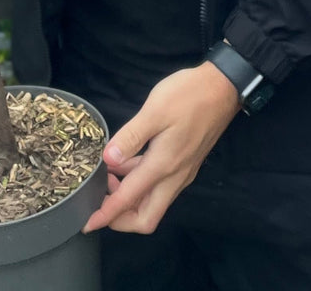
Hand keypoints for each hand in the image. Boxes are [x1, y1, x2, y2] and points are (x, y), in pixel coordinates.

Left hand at [83, 63, 240, 235]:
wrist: (222, 88)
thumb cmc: (189, 95)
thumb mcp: (155, 110)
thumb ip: (131, 137)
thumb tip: (108, 159)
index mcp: (163, 166)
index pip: (129, 201)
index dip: (107, 215)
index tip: (88, 223)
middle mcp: (174, 177)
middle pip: (146, 216)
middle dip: (121, 218)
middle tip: (99, 202)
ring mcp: (182, 171)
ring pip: (153, 201)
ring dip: (130, 198)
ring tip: (106, 178)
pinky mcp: (185, 162)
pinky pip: (159, 185)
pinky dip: (140, 182)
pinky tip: (127, 163)